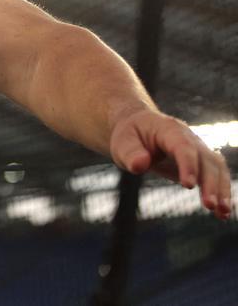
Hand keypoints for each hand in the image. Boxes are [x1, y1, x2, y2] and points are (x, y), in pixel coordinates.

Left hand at [110, 109, 231, 219]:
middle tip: (210, 205)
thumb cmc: (129, 136)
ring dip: (221, 190)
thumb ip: (130, 153)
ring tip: (222, 213)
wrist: (137, 129)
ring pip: (216, 168)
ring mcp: (197, 150)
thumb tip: (139, 165)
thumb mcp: (122, 142)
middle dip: (210, 183)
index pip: (183, 147)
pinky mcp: (200, 163)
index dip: (188, 165)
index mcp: (169, 129)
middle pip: (205, 159)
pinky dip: (221, 193)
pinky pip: (216, 176)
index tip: (188, 185)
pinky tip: (222, 214)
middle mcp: (189, 138)